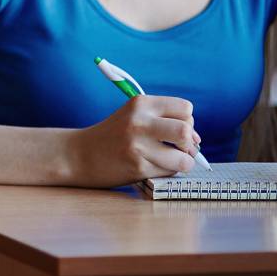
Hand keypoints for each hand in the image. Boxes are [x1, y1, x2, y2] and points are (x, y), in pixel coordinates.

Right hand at [69, 95, 200, 186]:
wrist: (79, 154)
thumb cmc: (113, 136)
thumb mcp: (133, 116)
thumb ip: (163, 121)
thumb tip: (197, 143)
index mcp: (140, 103)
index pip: (185, 108)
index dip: (187, 122)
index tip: (175, 131)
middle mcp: (139, 121)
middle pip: (186, 131)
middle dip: (188, 144)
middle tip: (177, 148)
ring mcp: (137, 145)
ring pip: (184, 158)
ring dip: (182, 162)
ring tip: (167, 161)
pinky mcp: (137, 166)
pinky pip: (170, 172)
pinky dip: (167, 172)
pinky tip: (151, 167)